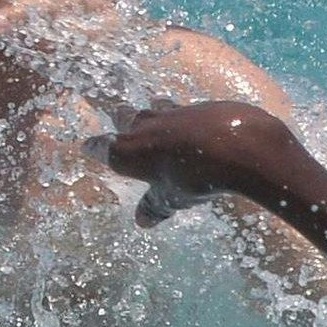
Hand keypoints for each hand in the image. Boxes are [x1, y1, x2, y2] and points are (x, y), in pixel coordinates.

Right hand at [97, 101, 308, 225]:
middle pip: (124, 117)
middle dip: (120, 118)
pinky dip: (182, 115)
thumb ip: (156, 205)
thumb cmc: (196, 177)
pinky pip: (183, 108)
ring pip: (153, 106)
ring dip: (151, 110)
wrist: (238, 146)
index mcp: (130, 152)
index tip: (87, 146)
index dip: (94, 148)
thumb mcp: (173, 198)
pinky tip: (192, 121)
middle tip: (117, 115)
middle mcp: (145, 127)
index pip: (103, 148)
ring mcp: (173, 112)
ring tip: (152, 109)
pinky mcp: (199, 105)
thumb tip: (142, 221)